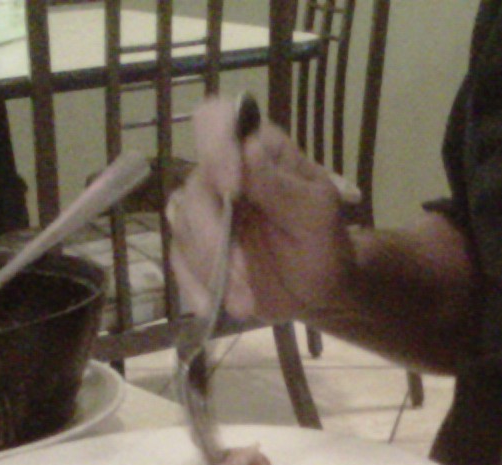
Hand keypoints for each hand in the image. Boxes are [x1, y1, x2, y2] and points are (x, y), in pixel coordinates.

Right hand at [169, 96, 353, 322]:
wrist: (318, 291)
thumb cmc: (322, 242)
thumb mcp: (316, 213)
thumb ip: (282, 185)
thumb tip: (249, 147)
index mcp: (255, 150)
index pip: (216, 120)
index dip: (215, 146)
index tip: (232, 187)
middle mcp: (222, 172)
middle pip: (194, 189)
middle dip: (216, 238)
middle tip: (244, 273)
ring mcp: (204, 210)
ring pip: (182, 228)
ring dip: (212, 269)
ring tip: (246, 297)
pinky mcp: (194, 247)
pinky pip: (178, 261)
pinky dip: (195, 287)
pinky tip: (213, 306)